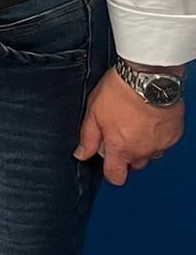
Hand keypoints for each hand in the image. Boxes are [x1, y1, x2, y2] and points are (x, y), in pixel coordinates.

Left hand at [74, 65, 184, 184]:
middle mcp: (141, 151)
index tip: (108, 160)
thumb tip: (81, 154)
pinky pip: (164, 142)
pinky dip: (157, 135)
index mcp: (120, 148)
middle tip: (121, 132)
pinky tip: (150, 119)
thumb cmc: (121, 90)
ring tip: (136, 123)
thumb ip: (88, 137)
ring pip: (150, 154)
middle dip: (126, 154)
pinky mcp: (174, 135)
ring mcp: (160, 145)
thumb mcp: (94, 111)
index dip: (110, 171)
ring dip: (143, 145)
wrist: (149, 78)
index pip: (115, 177)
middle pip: (133, 165)